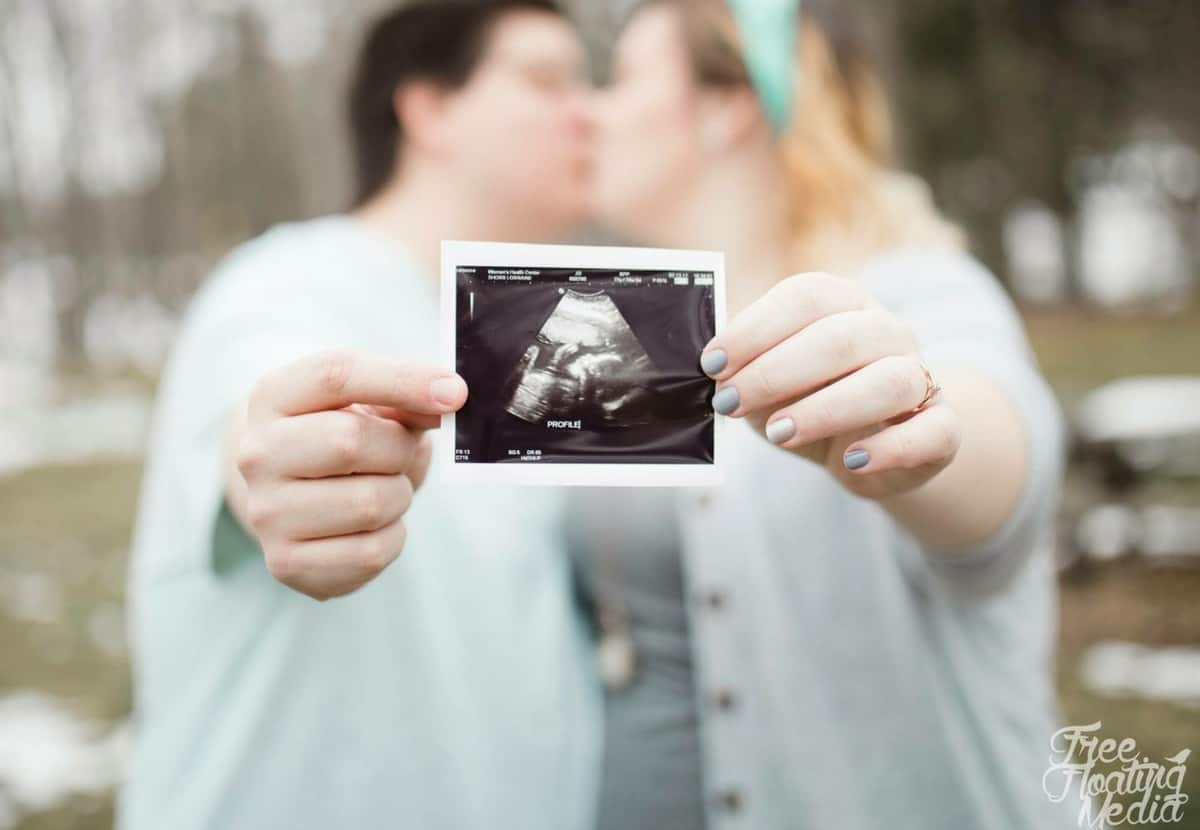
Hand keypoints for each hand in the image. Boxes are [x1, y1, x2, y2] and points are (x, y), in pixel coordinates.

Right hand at [232, 350, 467, 599]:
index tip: (454, 394)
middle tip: (402, 452)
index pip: (336, 375)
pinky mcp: (287, 563)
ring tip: (382, 487)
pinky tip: (373, 525)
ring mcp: (265, 514)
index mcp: (271, 398)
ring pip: (369, 503)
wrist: (288, 492)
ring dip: (399, 494)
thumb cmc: (336, 434)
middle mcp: (256, 455)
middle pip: (350, 441)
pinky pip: (372, 552)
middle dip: (399, 448)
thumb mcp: (362, 400)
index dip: (403, 380)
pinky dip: (392, 537)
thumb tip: (448, 396)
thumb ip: (402, 393)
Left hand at [700, 272, 960, 499]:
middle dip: (775, 372)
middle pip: (840, 338)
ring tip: (778, 433)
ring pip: (888, 382)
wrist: (873, 447)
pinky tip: (850, 459)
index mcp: (844, 303)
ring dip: (826, 409)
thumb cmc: (810, 400)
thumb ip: (744, 368)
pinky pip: (931, 431)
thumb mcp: (771, 381)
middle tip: (729, 403)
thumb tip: (707, 368)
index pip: (806, 296)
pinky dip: (890, 448)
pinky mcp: (943, 429)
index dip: (755, 328)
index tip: (712, 364)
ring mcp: (921, 377)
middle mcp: (887, 331)